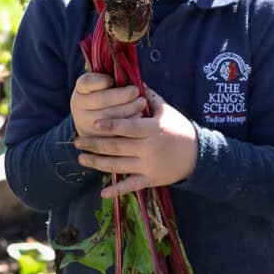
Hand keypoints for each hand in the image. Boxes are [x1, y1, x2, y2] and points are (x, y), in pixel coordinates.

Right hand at [70, 73, 147, 137]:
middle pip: (102, 100)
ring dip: (129, 109)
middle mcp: (78, 106)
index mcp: (81, 89)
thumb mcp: (104, 83)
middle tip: (136, 91)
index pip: (88, 82)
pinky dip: (128, 124)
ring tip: (142, 103)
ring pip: (109, 117)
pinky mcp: (95, 139)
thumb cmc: (105, 94)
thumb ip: (113, 77)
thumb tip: (130, 72)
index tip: (112, 79)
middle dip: (122, 95)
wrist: (93, 120)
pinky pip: (114, 132)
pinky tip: (139, 118)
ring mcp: (84, 123)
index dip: (100, 81)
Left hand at [74, 86, 197, 197]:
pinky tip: (102, 193)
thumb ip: (150, 97)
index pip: (128, 127)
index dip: (110, 125)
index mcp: (153, 129)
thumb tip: (135, 80)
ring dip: (97, 163)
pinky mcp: (150, 179)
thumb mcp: (167, 111)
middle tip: (76, 141)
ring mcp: (148, 165)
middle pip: (116, 147)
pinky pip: (131, 186)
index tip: (94, 124)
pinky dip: (117, 191)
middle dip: (94, 144)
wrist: (198, 154)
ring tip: (81, 158)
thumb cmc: (180, 129)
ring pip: (118, 166)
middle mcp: (149, 148)